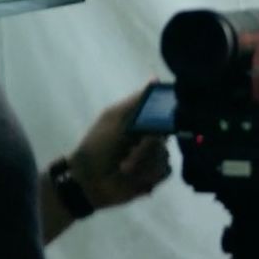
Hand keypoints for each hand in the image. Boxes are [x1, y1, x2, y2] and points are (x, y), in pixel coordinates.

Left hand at [68, 87, 173, 210]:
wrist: (88, 180)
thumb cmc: (97, 145)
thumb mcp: (114, 118)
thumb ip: (137, 101)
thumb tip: (155, 77)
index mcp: (142, 122)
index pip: (166, 113)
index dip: (170, 116)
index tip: (161, 123)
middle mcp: (151, 138)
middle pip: (168, 136)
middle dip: (148, 145)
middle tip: (132, 149)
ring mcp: (153, 157)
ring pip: (165, 155)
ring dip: (143, 161)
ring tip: (125, 167)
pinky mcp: (154, 176)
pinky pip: (164, 171)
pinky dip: (147, 174)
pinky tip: (132, 176)